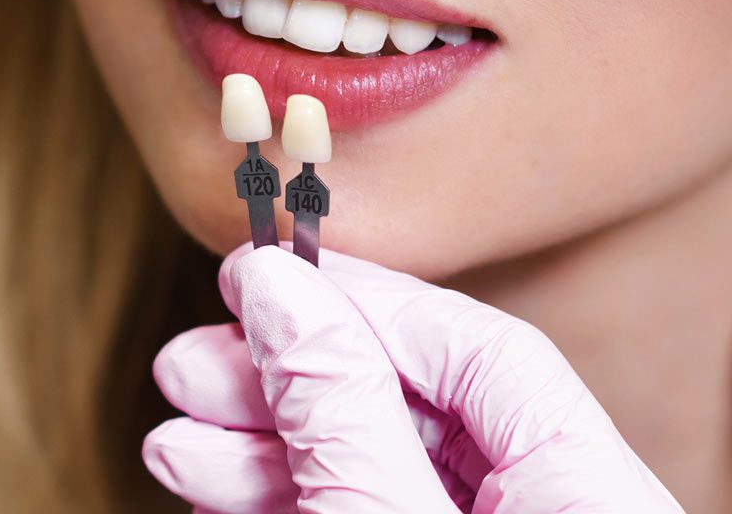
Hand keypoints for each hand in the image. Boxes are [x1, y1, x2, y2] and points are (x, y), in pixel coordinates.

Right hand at [143, 242, 683, 512]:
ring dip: (266, 435)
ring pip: (369, 455)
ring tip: (175, 424)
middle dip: (291, 372)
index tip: (274, 276)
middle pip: (411, 399)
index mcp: (591, 494)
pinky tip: (206, 470)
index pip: (481, 350)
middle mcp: (548, 506)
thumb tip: (279, 287)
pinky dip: (281, 487)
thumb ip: (342, 407)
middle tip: (198, 350)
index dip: (370, 301)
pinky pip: (355, 502)